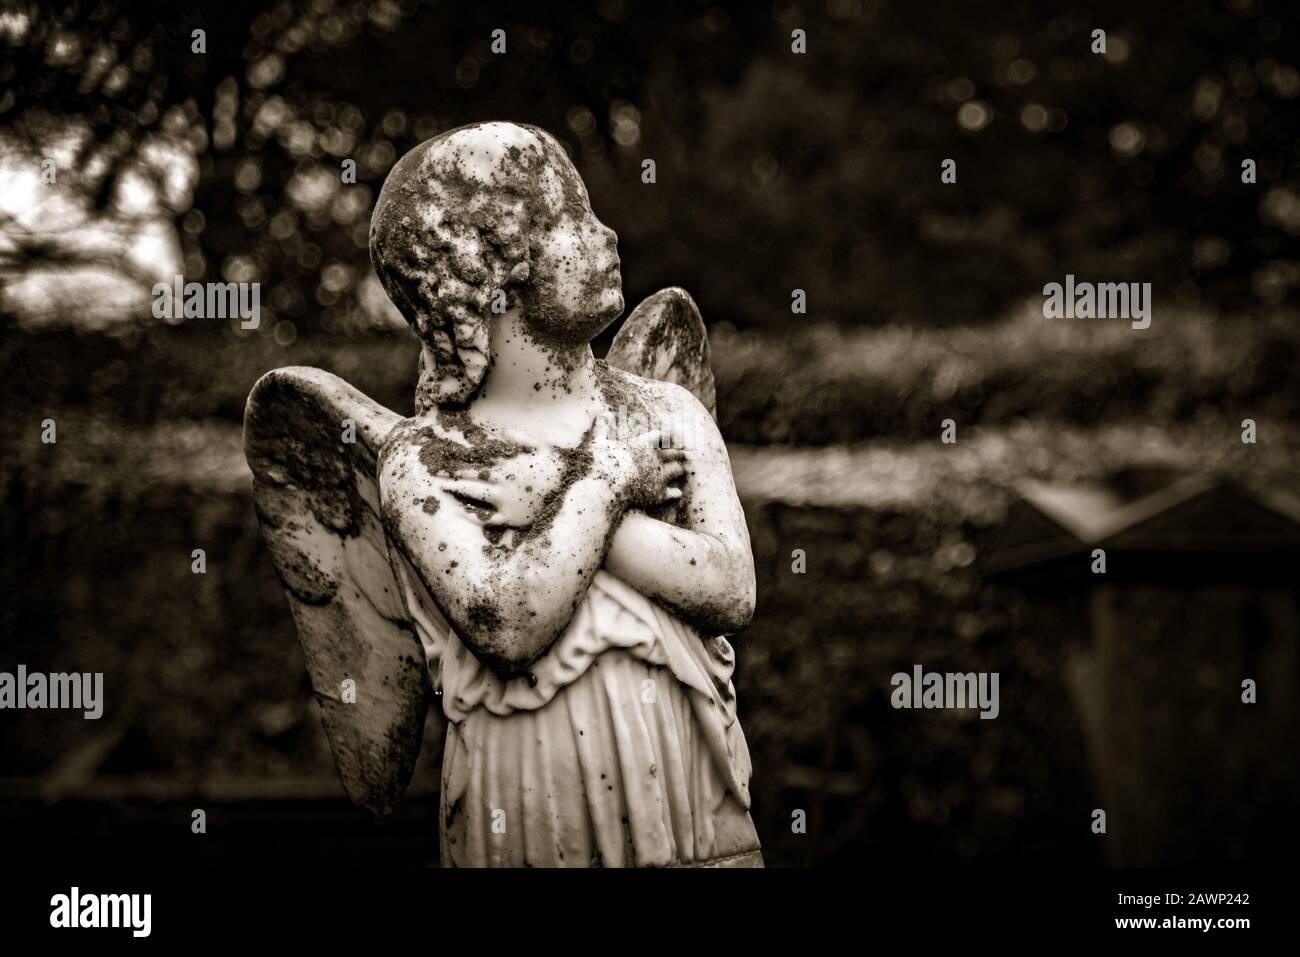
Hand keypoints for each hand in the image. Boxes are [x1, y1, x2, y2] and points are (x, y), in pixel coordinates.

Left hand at [442, 429, 565, 526]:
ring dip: (457, 490)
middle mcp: (503, 480)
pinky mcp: (510, 516)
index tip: (445, 457)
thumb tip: (503, 432)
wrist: (572, 490)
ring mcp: (505, 500)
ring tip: (441, 488)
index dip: (460, 459)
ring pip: (474, 494)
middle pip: (471, 476)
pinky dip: (473, 514)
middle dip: (452, 474)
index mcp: (509, 463)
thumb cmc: (558, 467)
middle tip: (434, 473)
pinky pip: (487, 517)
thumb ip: (520, 438)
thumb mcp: (541, 447)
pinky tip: (459, 511)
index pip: (479, 460)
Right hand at [595, 427, 685, 509]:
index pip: (661, 436)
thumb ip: (603, 427)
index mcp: (644, 444)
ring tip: (681, 469)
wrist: (607, 490)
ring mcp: (660, 477)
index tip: (669, 438)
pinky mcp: (659, 494)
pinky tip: (677, 492)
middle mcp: (656, 459)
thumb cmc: (602, 465)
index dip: (666, 437)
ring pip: (677, 470)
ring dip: (679, 469)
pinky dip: (675, 492)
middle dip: (679, 452)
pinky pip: (673, 492)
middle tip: (686, 453)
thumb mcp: (599, 442)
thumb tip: (602, 413)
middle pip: (674, 452)